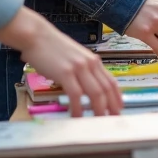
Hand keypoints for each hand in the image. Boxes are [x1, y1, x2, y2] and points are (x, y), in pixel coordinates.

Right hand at [0, 8, 121, 117]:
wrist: (37, 36)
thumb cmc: (52, 48)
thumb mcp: (75, 57)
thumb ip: (83, 70)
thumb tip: (87, 88)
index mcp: (93, 60)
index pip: (111, 81)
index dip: (117, 97)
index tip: (119, 109)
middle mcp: (90, 63)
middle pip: (106, 89)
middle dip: (111, 107)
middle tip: (113, 120)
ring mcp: (79, 68)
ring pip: (95, 93)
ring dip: (98, 110)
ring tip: (98, 122)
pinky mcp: (65, 72)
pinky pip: (76, 95)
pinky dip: (78, 108)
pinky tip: (77, 116)